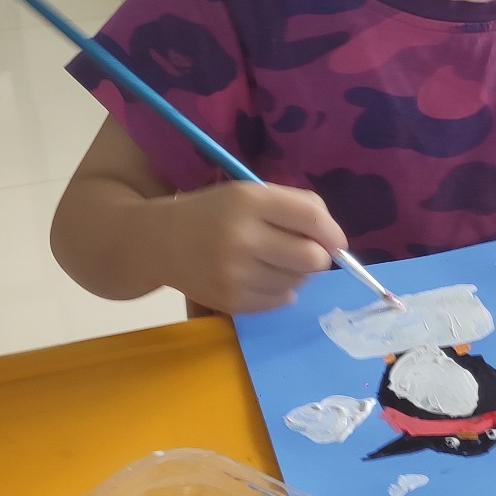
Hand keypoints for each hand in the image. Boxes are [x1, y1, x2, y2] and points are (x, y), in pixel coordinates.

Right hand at [165, 181, 346, 313]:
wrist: (159, 242)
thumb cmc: (213, 213)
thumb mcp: (248, 194)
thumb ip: (295, 206)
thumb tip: (336, 240)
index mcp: (248, 201)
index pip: (310, 217)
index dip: (332, 232)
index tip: (335, 241)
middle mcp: (241, 238)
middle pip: (312, 258)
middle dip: (317, 256)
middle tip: (302, 252)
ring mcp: (234, 274)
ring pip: (298, 281)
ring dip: (296, 273)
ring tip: (272, 261)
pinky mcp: (230, 301)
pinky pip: (280, 300)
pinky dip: (280, 290)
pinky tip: (261, 276)